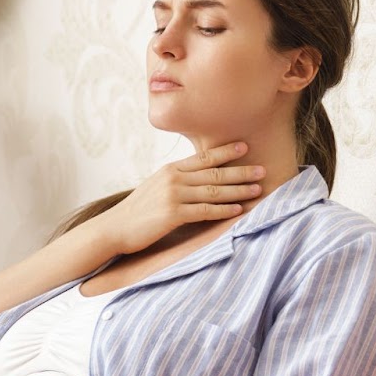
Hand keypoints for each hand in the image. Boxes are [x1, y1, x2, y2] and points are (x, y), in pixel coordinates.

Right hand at [96, 142, 264, 254]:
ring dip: (238, 190)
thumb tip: (196, 178)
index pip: (203, 158)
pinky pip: (204, 211)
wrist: (113, 228)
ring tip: (257, 189)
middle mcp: (173, 178)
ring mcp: (173, 196)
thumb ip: (176, 180)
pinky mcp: (172, 215)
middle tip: (262, 169)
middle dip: (240, 171)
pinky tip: (238, 210)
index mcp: (170, 170)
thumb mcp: (155, 187)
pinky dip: (223, 210)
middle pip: (214, 173)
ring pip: (213, 191)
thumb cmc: (136, 212)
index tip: (245, 147)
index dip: (226, 152)